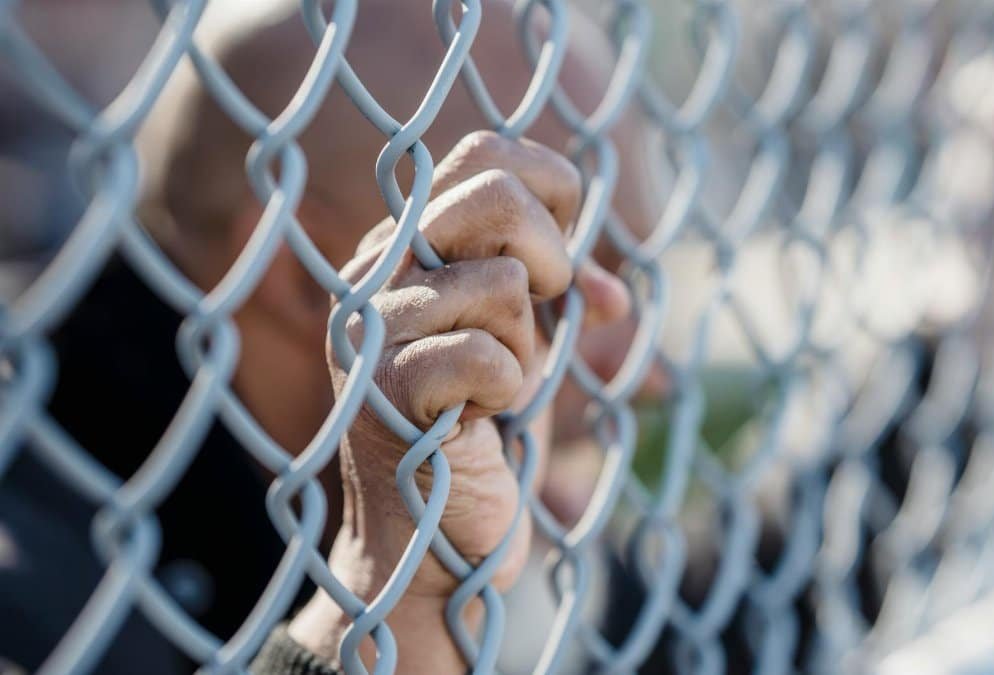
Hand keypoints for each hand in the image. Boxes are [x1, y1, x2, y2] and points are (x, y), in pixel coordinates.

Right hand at [288, 130, 627, 670]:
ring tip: (492, 385)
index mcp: (404, 243)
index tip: (567, 259)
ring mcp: (373, 327)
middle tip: (549, 312)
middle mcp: (375, 269)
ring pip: (506, 281)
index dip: (554, 191)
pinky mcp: (388, 388)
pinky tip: (476, 420)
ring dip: (526, 345)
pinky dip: (509, 392)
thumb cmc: (480, 429)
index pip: (485, 153)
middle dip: (553, 257)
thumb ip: (558, 289)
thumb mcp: (527, 339)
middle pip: (492, 191)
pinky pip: (495, 356)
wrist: (435, 540)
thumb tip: (613, 291)